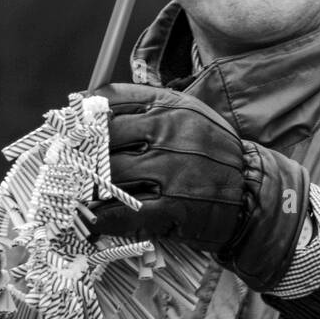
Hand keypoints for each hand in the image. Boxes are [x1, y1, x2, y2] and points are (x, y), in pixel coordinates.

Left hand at [89, 83, 309, 291]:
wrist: (253, 192)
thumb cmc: (214, 152)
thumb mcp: (191, 116)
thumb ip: (150, 109)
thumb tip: (92, 109)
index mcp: (174, 106)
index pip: (114, 98)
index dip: (84, 109)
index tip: (67, 121)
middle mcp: (172, 132)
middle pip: (105, 137)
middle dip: (80, 151)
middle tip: (66, 162)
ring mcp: (173, 170)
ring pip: (109, 175)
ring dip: (86, 185)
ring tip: (75, 191)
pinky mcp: (174, 207)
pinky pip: (125, 212)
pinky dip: (101, 218)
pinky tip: (90, 220)